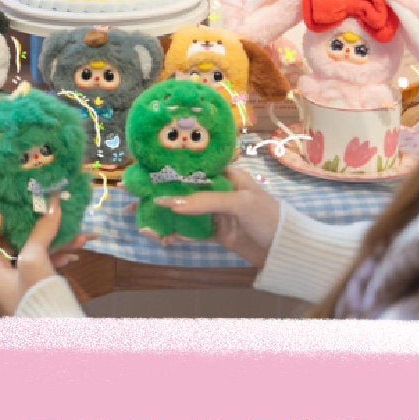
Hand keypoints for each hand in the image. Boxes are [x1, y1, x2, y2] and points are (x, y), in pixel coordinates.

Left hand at [0, 199, 92, 315]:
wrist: (53, 335)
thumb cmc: (36, 296)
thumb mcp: (35, 258)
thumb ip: (41, 229)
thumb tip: (52, 201)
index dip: (2, 211)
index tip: (14, 194)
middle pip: (14, 240)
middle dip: (38, 226)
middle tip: (50, 208)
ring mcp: (11, 285)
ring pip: (31, 253)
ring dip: (54, 242)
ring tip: (77, 232)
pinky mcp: (26, 291)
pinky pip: (38, 267)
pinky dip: (55, 257)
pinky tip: (76, 249)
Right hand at [151, 165, 279, 265]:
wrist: (287, 250)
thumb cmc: (269, 217)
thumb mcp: (238, 203)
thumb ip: (203, 202)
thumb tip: (167, 203)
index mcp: (226, 174)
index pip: (190, 169)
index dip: (165, 171)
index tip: (142, 175)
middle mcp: (218, 190)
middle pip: (181, 191)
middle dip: (157, 196)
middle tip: (131, 201)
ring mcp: (216, 212)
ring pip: (182, 212)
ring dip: (163, 218)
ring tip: (143, 224)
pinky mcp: (216, 233)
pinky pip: (190, 232)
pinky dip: (175, 235)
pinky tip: (161, 238)